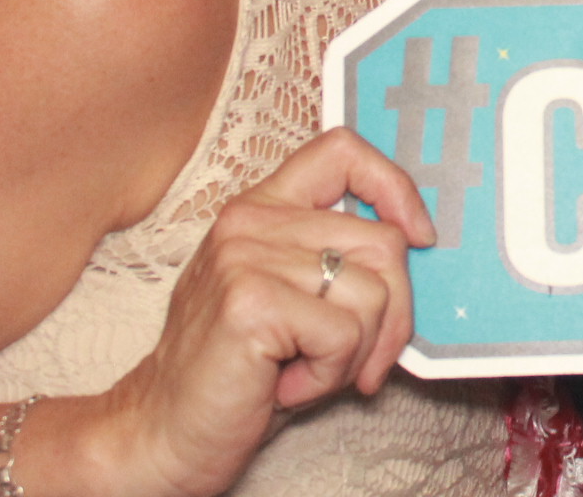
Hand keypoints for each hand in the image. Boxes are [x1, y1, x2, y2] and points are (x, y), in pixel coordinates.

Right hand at [92, 128, 437, 496]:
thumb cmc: (239, 372)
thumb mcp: (295, 297)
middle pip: (383, 242)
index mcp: (262, 209)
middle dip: (392, 315)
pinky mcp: (249, 301)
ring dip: (354, 352)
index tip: (417, 237)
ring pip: (373, 293)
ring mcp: (245, 256)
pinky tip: (285, 385)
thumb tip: (418, 243)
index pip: (342, 151)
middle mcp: (250, 221)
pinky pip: (346, 333)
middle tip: (354, 359)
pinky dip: (330, 375)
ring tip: (304, 369)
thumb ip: (339, 260)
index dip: (394, 187)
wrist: (164, 432)